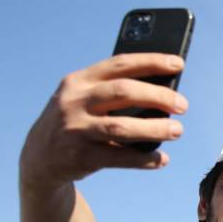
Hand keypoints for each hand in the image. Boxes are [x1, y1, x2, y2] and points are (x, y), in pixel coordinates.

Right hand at [19, 53, 187, 187]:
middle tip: (182, 105)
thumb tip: (164, 92)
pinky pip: (120, 158)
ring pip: (122, 127)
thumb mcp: (84, 99)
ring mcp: (76, 129)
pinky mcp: (81, 157)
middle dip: (158, 96)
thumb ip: (113, 92)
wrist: (40, 157)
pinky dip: (144, 159)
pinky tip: (162, 159)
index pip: (120, 64)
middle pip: (124, 92)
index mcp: (79, 80)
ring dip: (155, 129)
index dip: (152, 62)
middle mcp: (75, 101)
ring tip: (177, 130)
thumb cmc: (77, 121)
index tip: (178, 63)